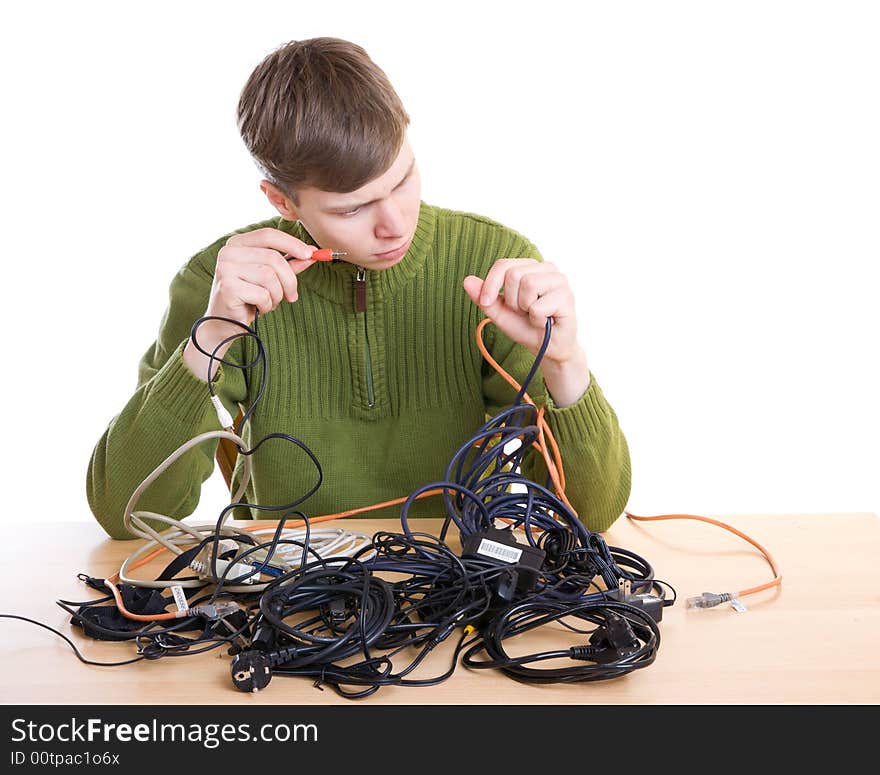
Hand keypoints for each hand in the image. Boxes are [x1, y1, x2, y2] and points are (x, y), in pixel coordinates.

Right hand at [184, 228, 317, 379]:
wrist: (225, 324)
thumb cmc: (249, 298)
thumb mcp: (272, 278)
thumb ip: (290, 264)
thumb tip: (313, 253)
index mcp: (237, 244)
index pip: (268, 235)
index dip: (292, 243)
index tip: (311, 254)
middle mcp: (228, 252)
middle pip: (273, 258)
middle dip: (289, 280)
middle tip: (292, 296)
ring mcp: (225, 269)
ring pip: (270, 277)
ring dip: (277, 295)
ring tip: (269, 302)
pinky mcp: (228, 287)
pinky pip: (262, 294)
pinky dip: (267, 305)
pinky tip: (258, 309)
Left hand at [463, 258, 580, 364]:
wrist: (547, 348)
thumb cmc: (525, 326)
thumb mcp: (499, 312)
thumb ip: (483, 297)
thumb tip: (467, 280)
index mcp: (530, 267)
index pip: (503, 264)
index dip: (490, 284)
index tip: (486, 302)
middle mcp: (547, 268)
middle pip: (514, 274)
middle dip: (512, 300)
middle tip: (524, 311)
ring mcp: (560, 281)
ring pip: (528, 285)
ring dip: (525, 308)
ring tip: (535, 314)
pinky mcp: (567, 297)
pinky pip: (538, 306)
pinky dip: (536, 320)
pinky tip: (546, 321)